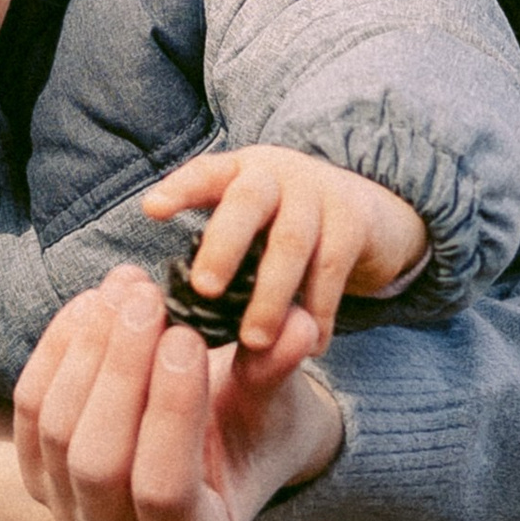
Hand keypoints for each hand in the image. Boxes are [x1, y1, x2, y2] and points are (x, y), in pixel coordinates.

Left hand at [13, 266, 344, 520]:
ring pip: (57, 428)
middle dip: (119, 372)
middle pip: (98, 461)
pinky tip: (92, 302)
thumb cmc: (258, 427)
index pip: (165, 491)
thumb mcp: (278, 407)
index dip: (170, 413)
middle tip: (147, 298)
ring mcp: (68, 512)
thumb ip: (278, 372)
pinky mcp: (38, 471)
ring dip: (88, 348)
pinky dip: (57, 348)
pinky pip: (30, 407)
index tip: (186, 336)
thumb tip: (297, 327)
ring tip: (127, 285)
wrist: (218, 434)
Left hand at [142, 145, 428, 355]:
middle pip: (247, 202)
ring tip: (254, 340)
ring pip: (291, 241)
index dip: (179, 190)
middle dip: (223, 246)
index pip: (205, 173)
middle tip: (204, 290)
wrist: (368, 212)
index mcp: (238, 174)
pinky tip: (312, 346)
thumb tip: (185, 327)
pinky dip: (320, 310)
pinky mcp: (354, 219)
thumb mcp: (252, 230)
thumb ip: (222, 262)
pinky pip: (332, 267)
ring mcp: (318, 193)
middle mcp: (276, 176)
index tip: (151, 210)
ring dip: (271, 294)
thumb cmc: (284, 230)